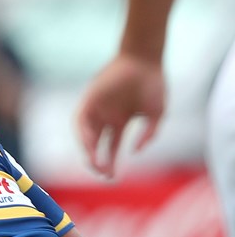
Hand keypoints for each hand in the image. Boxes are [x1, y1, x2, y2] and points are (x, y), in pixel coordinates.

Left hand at [78, 53, 166, 177]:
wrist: (144, 60)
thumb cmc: (153, 85)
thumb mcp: (156, 114)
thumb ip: (149, 134)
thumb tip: (136, 151)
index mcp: (120, 122)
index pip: (110, 147)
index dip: (110, 161)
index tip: (112, 176)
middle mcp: (106, 117)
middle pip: (96, 144)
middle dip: (97, 161)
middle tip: (103, 175)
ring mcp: (97, 108)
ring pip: (86, 134)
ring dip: (88, 150)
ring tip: (95, 164)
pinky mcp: (90, 98)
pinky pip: (81, 119)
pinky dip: (83, 133)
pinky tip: (90, 144)